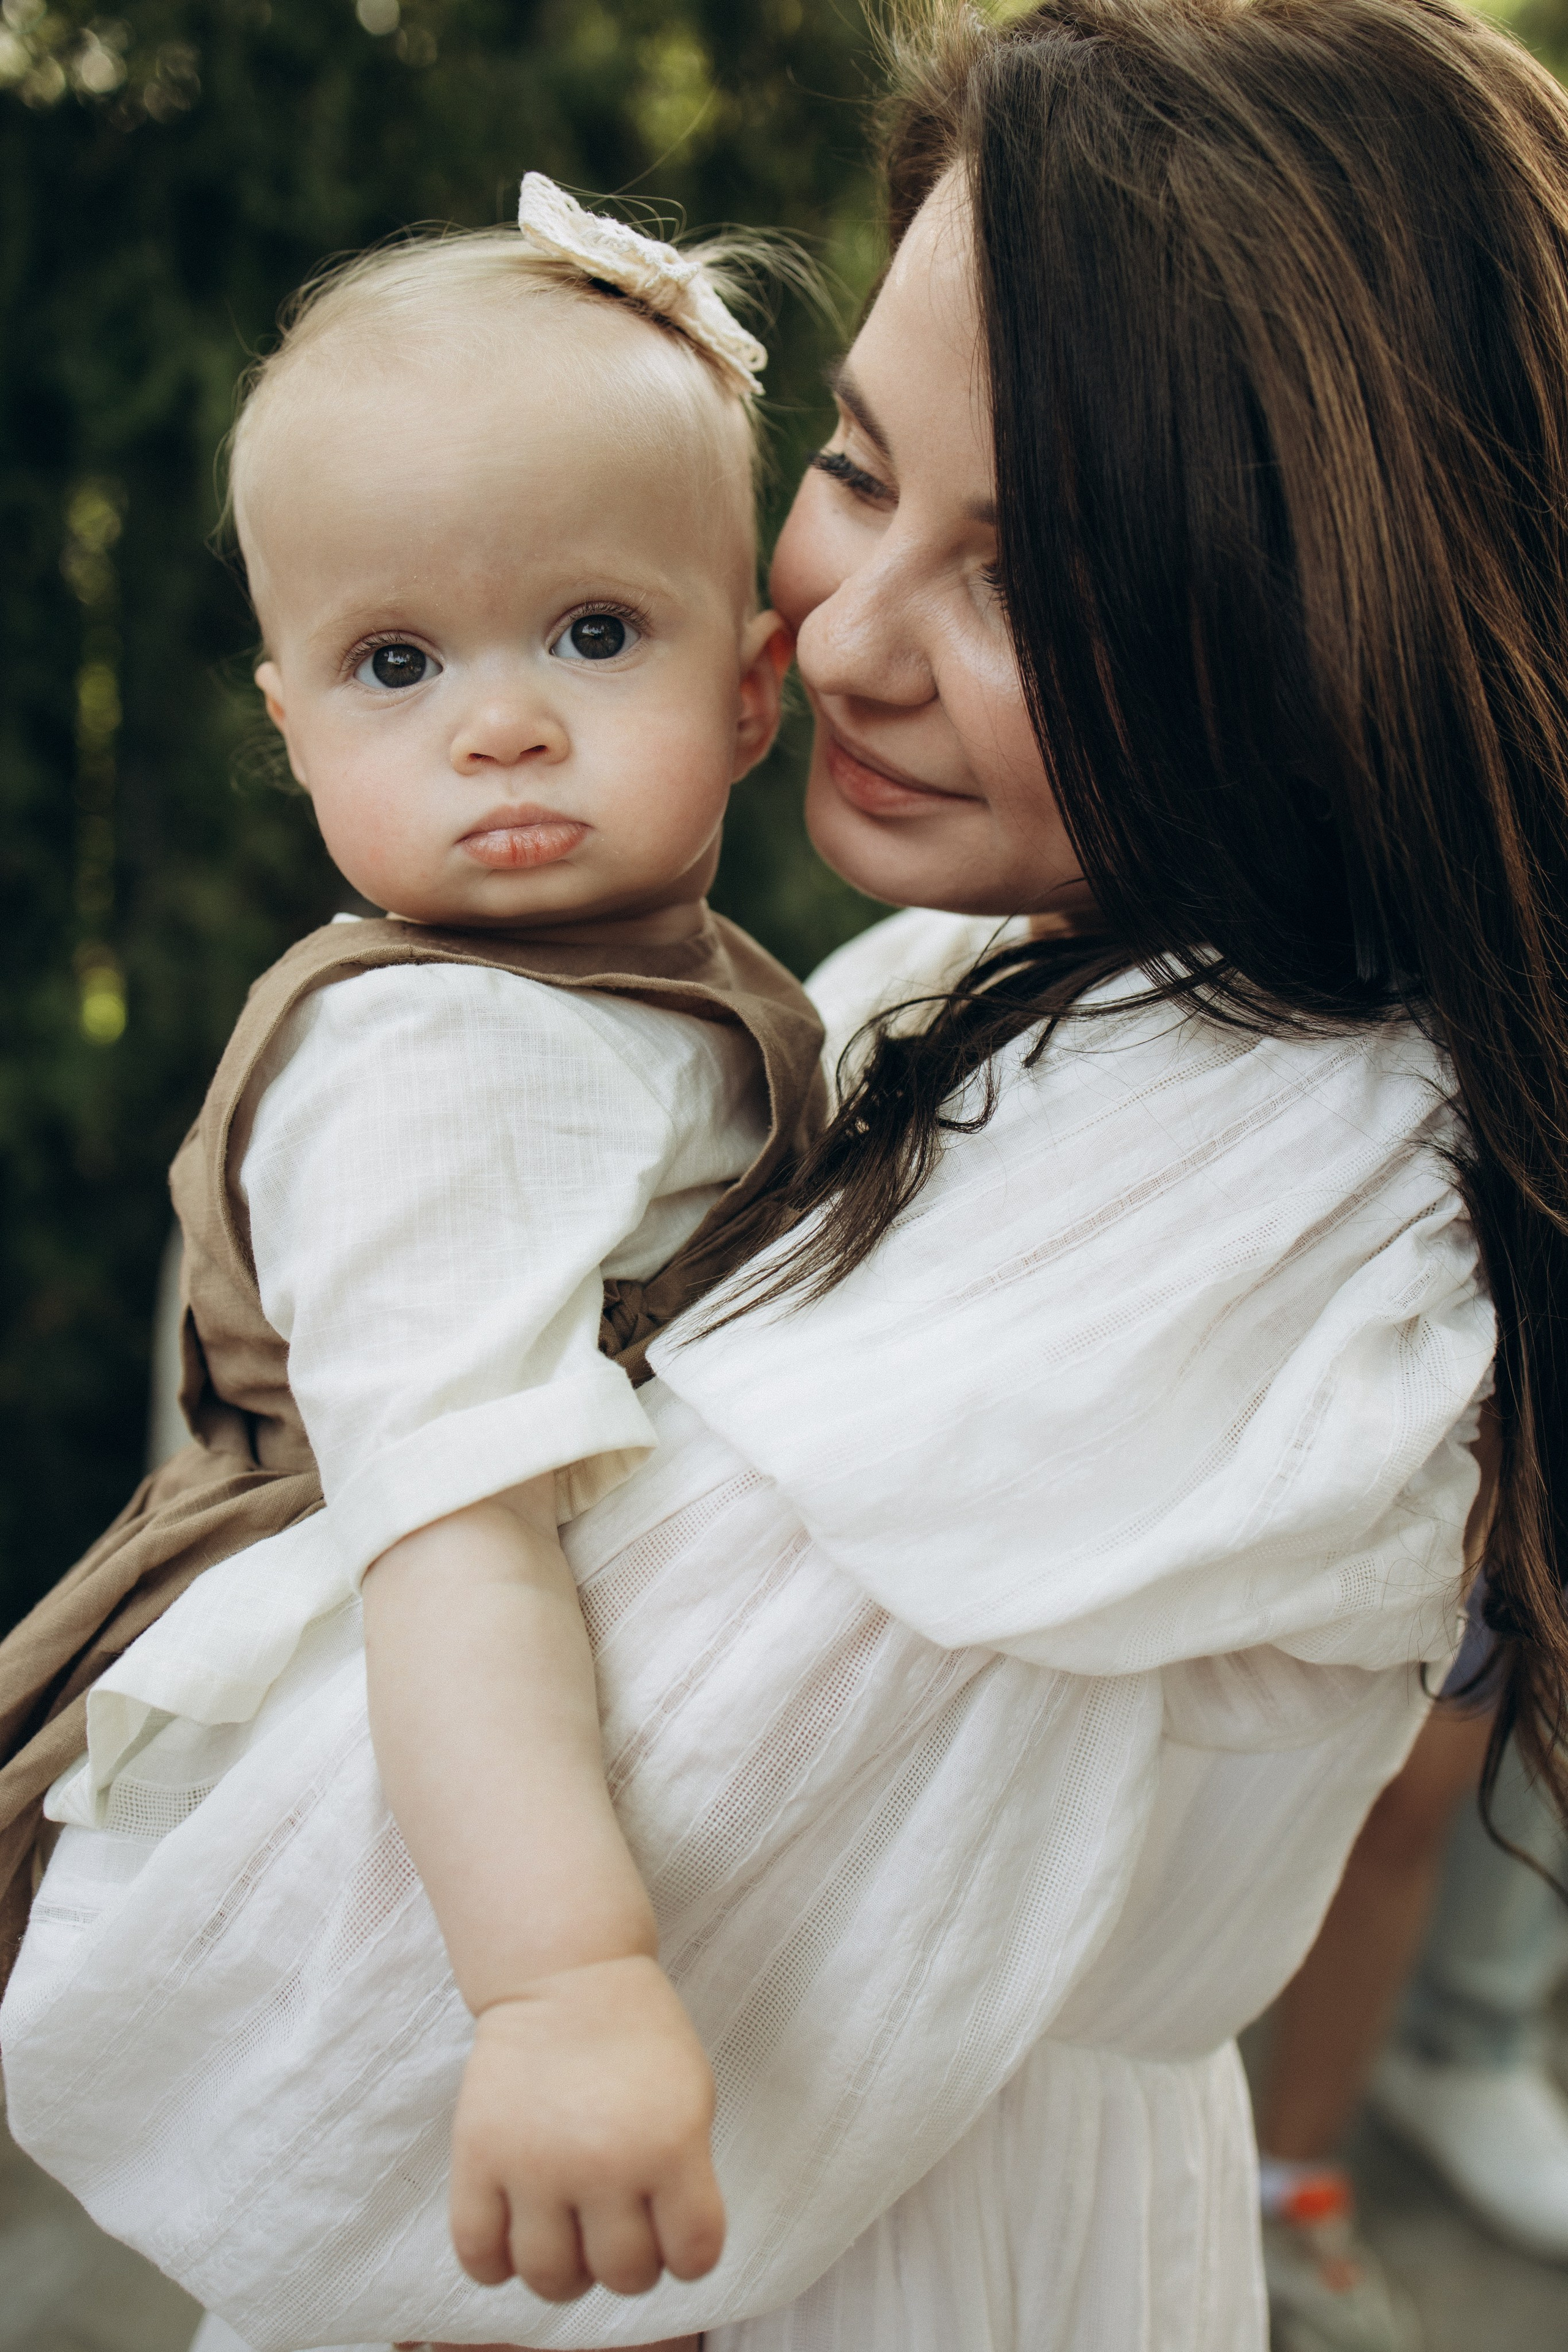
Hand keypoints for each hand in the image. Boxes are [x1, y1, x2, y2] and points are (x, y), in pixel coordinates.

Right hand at [449, 1954, 724, 2302]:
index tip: (674, 2231)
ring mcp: (535, 2165)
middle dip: (629, 2262)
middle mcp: (605, 2163)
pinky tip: (517, 2234)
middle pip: (623, 2275)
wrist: (566, 1972)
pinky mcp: (478, 2157)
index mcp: (672, 2144)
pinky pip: (479, 2256)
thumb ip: (685, 2179)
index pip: (694, 2256)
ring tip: (570, 2234)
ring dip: (567, 2271)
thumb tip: (663, 2254)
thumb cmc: (637, 2037)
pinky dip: (497, 2264)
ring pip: (551, 2279)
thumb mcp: (692, 2099)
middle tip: (619, 2226)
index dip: (688, 2252)